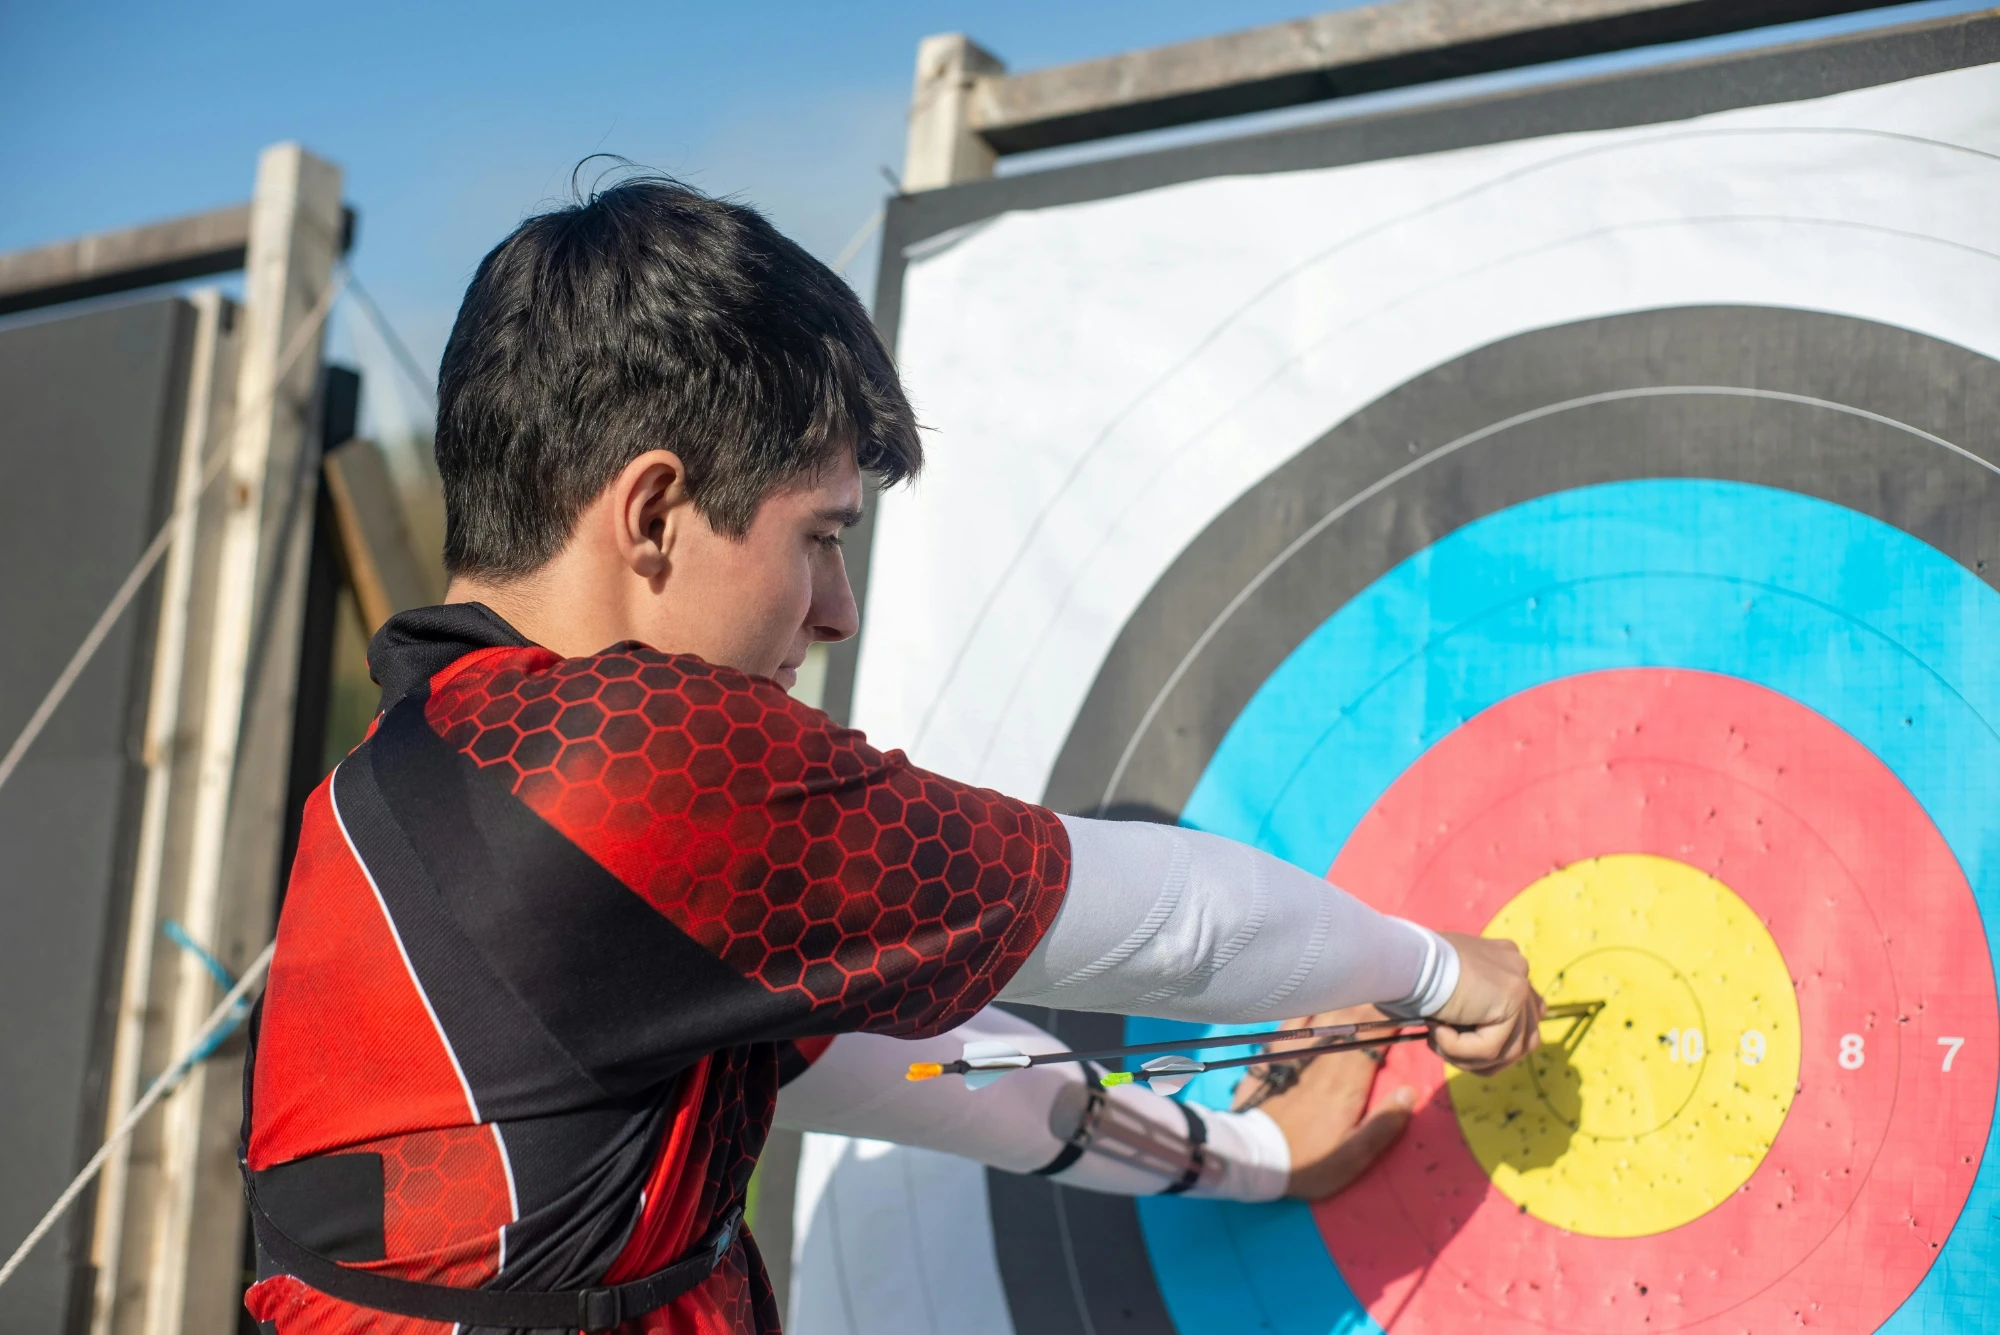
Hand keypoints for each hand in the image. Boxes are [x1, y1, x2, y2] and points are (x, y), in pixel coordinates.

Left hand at [1237, 1007, 1416, 1200]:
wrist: (1252, 1158)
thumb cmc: (1308, 1161)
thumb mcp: (1353, 1157)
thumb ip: (1384, 1124)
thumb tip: (1410, 1090)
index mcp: (1347, 1081)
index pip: (1375, 1037)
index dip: (1392, 1017)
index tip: (1406, 1005)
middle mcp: (1323, 1059)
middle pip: (1352, 1018)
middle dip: (1372, 1000)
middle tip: (1388, 989)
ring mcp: (1295, 1053)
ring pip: (1323, 1013)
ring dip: (1344, 997)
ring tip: (1360, 984)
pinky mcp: (1272, 1054)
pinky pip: (1292, 1021)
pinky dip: (1308, 1006)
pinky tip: (1316, 995)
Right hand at [1427, 932, 1543, 1075]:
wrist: (1406, 958)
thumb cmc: (1413, 971)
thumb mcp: (1448, 985)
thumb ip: (1471, 1004)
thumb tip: (1474, 1036)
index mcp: (1504, 961)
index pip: (1525, 1013)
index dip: (1496, 1039)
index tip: (1459, 1040)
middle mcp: (1518, 969)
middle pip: (1525, 1037)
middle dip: (1487, 1056)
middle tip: (1446, 1049)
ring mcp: (1519, 985)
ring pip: (1509, 1050)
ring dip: (1469, 1057)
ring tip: (1436, 1042)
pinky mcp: (1511, 1002)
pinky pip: (1491, 1049)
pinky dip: (1459, 1050)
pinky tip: (1436, 1032)